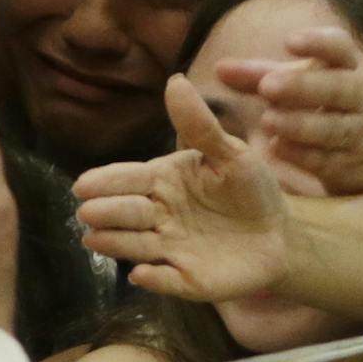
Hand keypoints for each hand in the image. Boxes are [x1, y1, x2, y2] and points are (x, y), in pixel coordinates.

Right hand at [73, 75, 291, 301]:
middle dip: (107, 212)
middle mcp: (159, 216)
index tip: (83, 184)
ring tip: (94, 238)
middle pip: (127, 213)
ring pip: (136, 246)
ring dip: (116, 243)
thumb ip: (200, 125)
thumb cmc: (249, 189)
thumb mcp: (230, 153)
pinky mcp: (187, 280)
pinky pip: (166, 281)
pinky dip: (153, 279)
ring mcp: (170, 249)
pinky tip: (141, 274)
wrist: (279, 234)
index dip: (106, 181)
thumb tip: (175, 80)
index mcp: (164, 181)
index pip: (129, 178)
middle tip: (88, 211)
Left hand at [219, 26, 362, 194]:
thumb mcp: (298, 82)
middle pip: (340, 89)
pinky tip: (277, 149)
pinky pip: (330, 160)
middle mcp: (360, 96)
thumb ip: (259, 75)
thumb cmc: (322, 101)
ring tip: (268, 121)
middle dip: (304, 87)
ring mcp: (360, 131)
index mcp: (349, 65)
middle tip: (267, 87)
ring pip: (336, 128)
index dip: (318, 43)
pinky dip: (303, 155)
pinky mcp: (351, 163)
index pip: (341, 47)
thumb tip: (219, 69)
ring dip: (300, 125)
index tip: (288, 42)